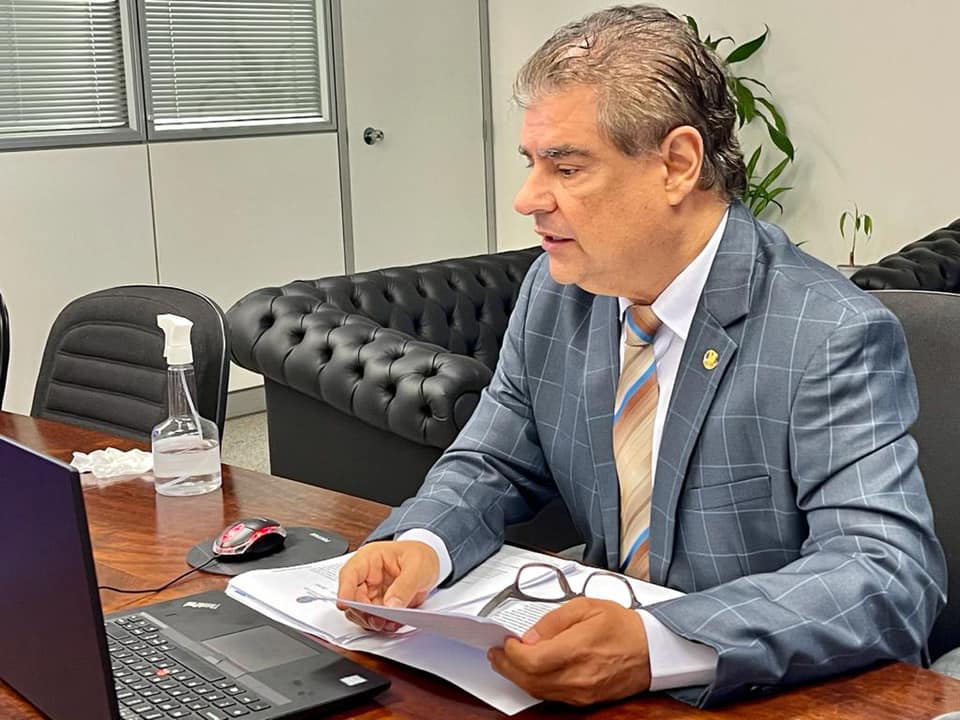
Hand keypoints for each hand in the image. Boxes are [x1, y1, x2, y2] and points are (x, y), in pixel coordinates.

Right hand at [336, 540, 439, 632]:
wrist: (431, 561)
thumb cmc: (419, 555)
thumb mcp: (417, 566)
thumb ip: (404, 586)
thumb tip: (391, 606)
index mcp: (370, 558)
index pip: (350, 573)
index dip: (344, 589)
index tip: (345, 604)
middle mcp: (366, 576)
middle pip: (352, 597)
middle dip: (363, 612)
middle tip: (378, 620)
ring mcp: (371, 592)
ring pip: (360, 612)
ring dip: (371, 621)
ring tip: (388, 623)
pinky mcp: (378, 606)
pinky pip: (373, 619)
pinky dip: (382, 625)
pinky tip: (393, 624)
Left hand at [487, 597, 650, 705]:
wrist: (652, 650)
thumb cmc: (624, 627)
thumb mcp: (586, 607)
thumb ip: (554, 620)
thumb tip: (530, 635)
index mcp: (577, 649)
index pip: (531, 660)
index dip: (511, 652)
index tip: (506, 641)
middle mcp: (578, 676)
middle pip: (530, 679)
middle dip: (507, 666)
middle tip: (497, 653)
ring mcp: (582, 691)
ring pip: (538, 691)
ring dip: (518, 677)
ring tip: (507, 662)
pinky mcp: (586, 699)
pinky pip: (552, 696)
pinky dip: (535, 684)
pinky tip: (530, 673)